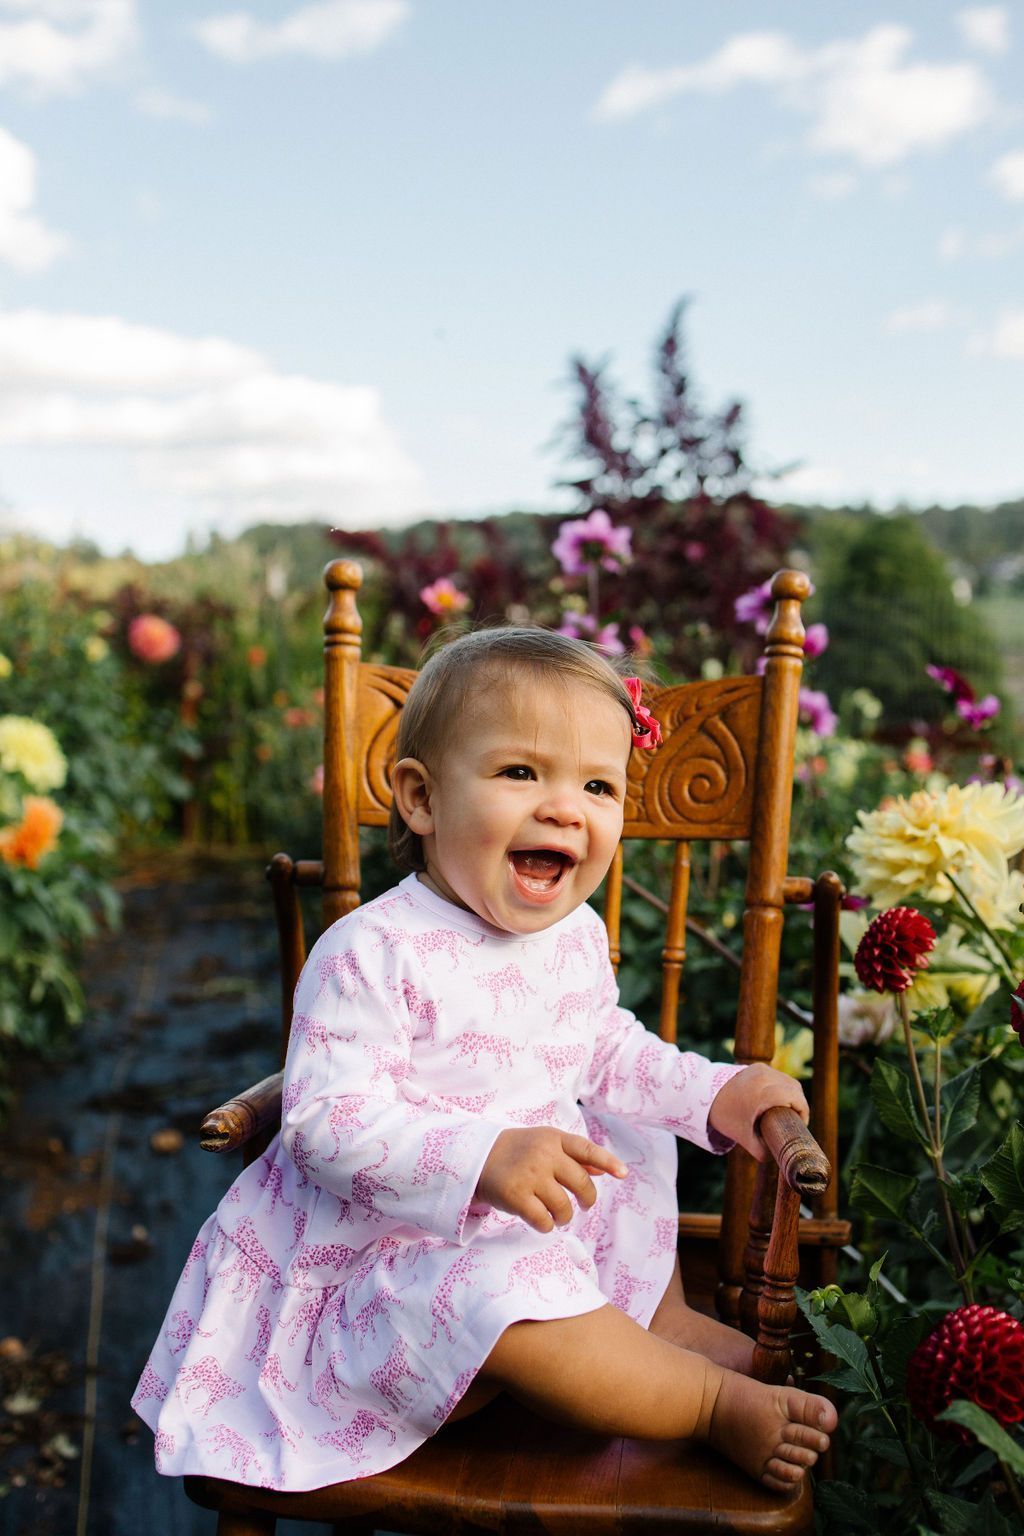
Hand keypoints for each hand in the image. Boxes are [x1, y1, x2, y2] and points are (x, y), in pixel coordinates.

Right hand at [475, 1128, 627, 1233]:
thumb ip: (574, 1156)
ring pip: (564, 1206)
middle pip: (581, 1183)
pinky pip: (543, 1220)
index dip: (607, 1162)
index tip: (624, 1174)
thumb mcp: (545, 1144)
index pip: (586, 1149)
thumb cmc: (518, 1152)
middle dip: (587, 1199)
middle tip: (583, 1205)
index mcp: (553, 1139)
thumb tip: (605, 1171)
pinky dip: (546, 1226)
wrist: (477, 1158)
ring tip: (558, 1216)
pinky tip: (541, 1221)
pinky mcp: (516, 1195)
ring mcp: (530, 1175)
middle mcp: (543, 1154)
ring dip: (565, 1217)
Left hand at [708, 1063, 808, 1160]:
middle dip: (799, 1105)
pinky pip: (779, 1077)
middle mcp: (765, 1076)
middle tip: (794, 1121)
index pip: (797, 1099)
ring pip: (789, 1081)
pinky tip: (779, 1100)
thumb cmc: (724, 1116)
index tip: (799, 1126)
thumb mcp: (744, 1138)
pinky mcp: (757, 1066)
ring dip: (792, 1095)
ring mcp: (761, 1069)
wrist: (702, 1094)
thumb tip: (778, 1159)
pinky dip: (783, 1088)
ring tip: (788, 1112)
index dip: (803, 1113)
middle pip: (795, 1089)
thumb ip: (762, 1151)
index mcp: (764, 1093)